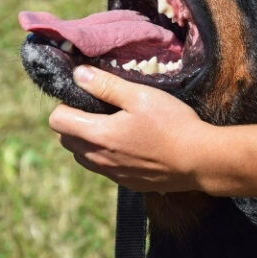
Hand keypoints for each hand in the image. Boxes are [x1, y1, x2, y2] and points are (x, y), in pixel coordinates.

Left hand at [48, 66, 210, 192]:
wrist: (199, 161)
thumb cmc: (171, 123)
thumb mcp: (140, 96)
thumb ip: (105, 85)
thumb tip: (77, 74)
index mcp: (98, 135)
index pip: (57, 121)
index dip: (67, 105)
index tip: (89, 97)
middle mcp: (98, 158)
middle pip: (65, 140)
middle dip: (75, 123)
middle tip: (102, 109)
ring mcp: (112, 174)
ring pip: (83, 156)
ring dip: (89, 140)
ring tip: (116, 126)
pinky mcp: (127, 183)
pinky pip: (103, 168)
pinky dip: (106, 155)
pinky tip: (131, 144)